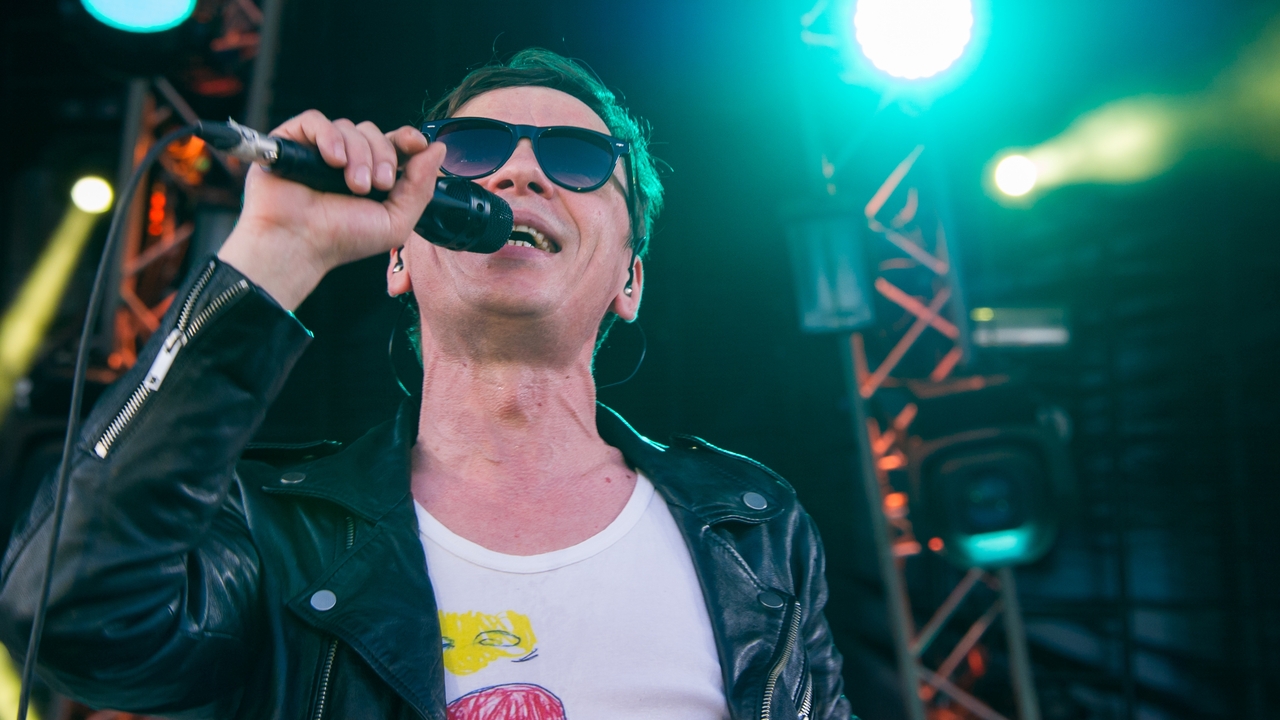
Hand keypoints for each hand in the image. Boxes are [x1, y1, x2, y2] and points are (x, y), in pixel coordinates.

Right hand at [217, 110, 445, 309]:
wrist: (299, 245)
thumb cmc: (342, 239)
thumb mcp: (396, 221)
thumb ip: (420, 186)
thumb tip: (438, 148)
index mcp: (372, 175)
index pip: (394, 143)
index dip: (408, 138)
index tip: (417, 143)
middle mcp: (347, 160)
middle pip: (374, 133)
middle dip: (382, 156)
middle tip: (377, 186)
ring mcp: (319, 149)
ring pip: (349, 128)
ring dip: (358, 155)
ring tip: (352, 185)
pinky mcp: (293, 141)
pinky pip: (316, 121)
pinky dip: (329, 137)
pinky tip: (332, 160)